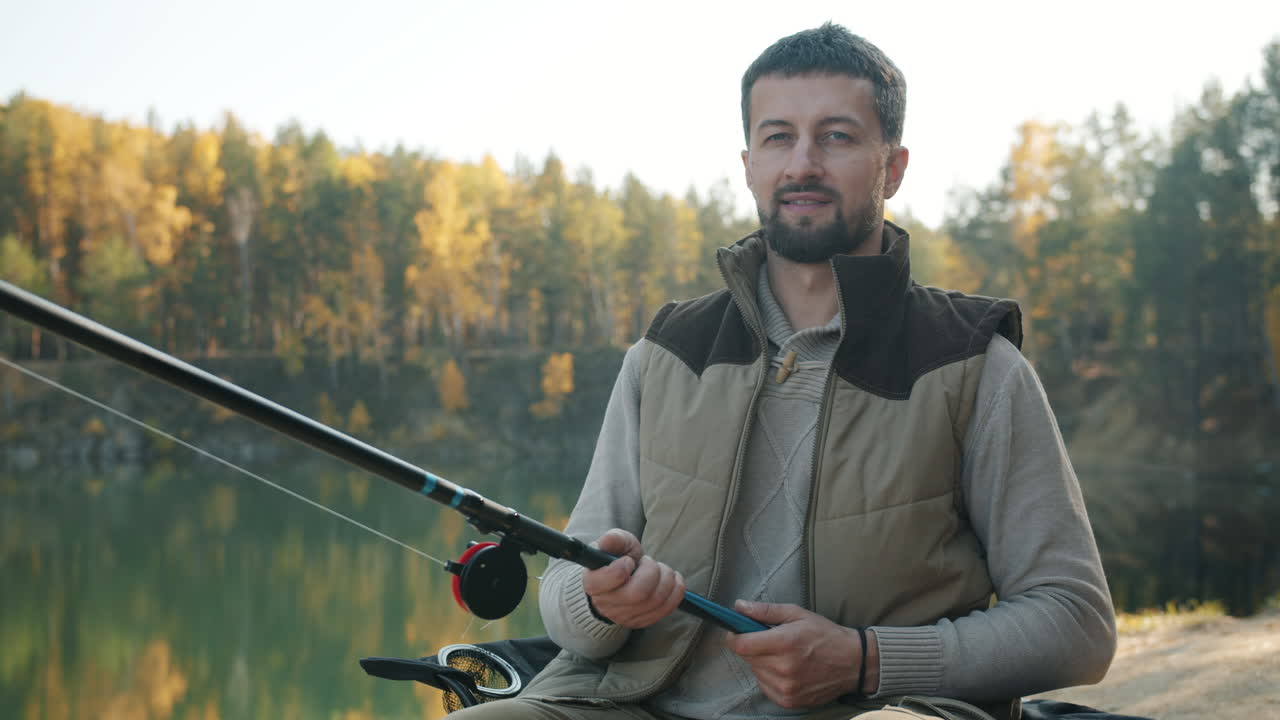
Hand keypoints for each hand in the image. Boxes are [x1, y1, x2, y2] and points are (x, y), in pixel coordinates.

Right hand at [581, 529, 685, 628]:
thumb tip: (607, 541)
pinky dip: (676, 590)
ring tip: (660, 569)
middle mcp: (606, 605)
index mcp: (593, 583)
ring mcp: (624, 617)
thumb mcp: (615, 543)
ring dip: (666, 578)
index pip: (610, 579)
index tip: (628, 560)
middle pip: (639, 593)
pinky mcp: (641, 622)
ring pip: (656, 600)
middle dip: (652, 571)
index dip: (623, 567)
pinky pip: (666, 608)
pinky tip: (672, 580)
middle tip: (648, 562)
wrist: (624, 579)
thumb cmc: (618, 559)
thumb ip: (613, 539)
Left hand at [725, 600, 876, 708]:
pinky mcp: (789, 701)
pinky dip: (770, 677)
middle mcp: (783, 668)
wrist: (852, 662)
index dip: (734, 637)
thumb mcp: (797, 614)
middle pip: (747, 658)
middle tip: (768, 640)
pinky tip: (785, 669)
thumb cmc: (825, 635)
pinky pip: (765, 687)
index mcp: (784, 643)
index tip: (736, 632)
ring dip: (761, 663)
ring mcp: (786, 687)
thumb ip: (765, 611)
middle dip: (752, 647)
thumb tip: (738, 607)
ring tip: (781, 655)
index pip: (741, 645)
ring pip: (756, 672)